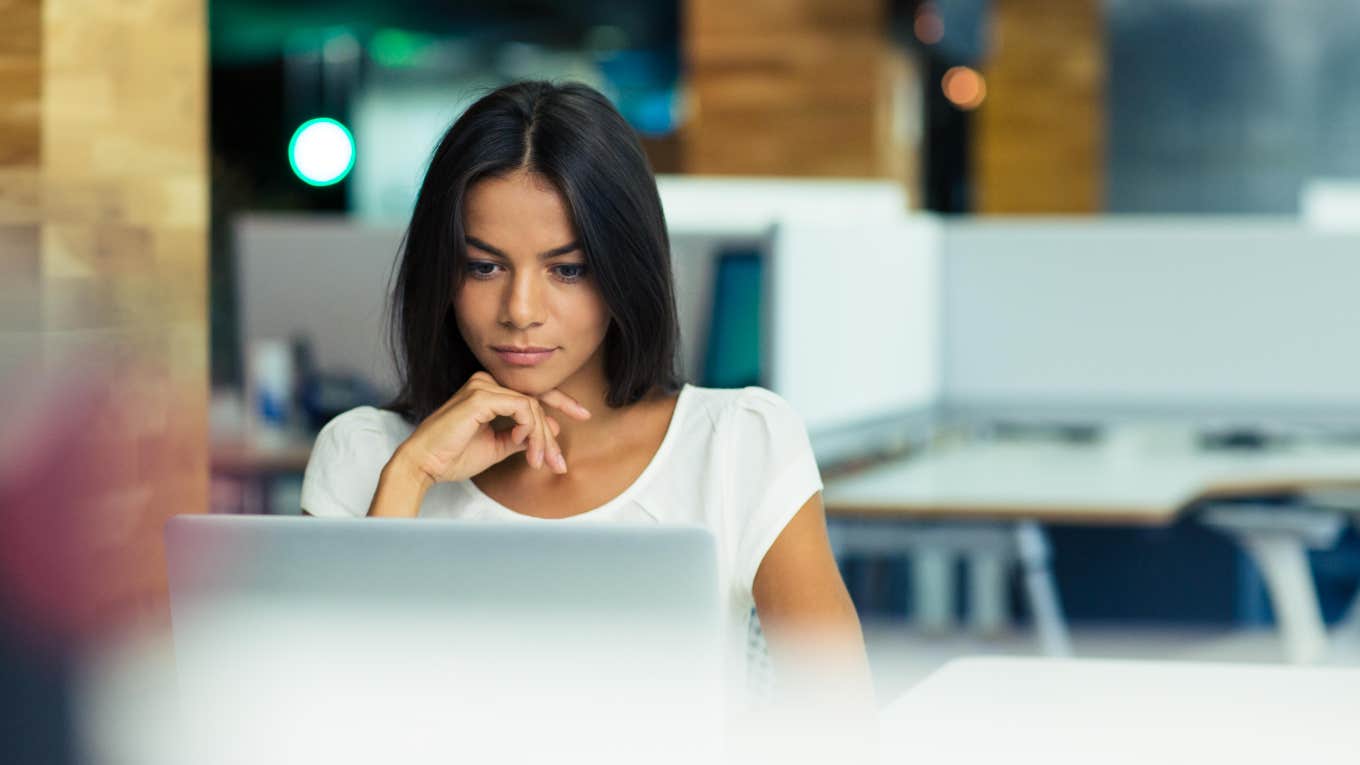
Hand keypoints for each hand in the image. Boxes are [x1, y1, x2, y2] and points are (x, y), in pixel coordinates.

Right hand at [396, 372, 590, 483]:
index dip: (561, 403)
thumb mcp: (496, 446)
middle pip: (536, 400)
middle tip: (560, 461)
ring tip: (540, 462)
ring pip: (533, 407)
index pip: (531, 393)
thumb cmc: (453, 456)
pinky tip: (527, 449)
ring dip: (541, 438)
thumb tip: (549, 430)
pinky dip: (531, 430)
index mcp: (488, 390)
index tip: (583, 415)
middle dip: (551, 433)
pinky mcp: (482, 396)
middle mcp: (486, 382)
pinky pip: (524, 409)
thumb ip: (520, 436)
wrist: (424, 465)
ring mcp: (483, 386)